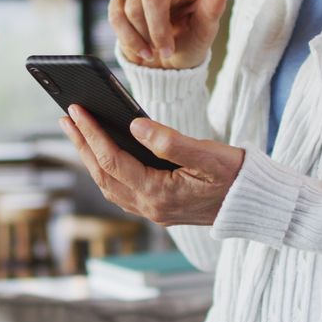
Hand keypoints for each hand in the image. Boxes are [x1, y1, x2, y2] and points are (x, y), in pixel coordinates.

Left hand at [59, 105, 244, 225]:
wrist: (254, 203)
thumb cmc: (236, 176)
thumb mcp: (208, 155)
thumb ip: (170, 141)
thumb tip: (134, 125)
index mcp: (159, 195)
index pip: (113, 161)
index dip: (92, 134)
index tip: (76, 110)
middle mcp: (150, 208)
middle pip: (103, 174)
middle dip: (82, 144)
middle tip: (66, 116)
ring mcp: (152, 211)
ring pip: (108, 184)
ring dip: (90, 157)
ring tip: (78, 131)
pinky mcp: (158, 208)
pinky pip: (120, 190)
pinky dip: (106, 169)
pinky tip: (102, 152)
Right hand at [109, 0, 233, 68]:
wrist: (166, 63)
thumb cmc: (189, 42)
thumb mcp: (205, 30)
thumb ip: (213, 7)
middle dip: (158, 28)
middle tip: (166, 50)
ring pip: (133, 9)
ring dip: (145, 37)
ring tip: (156, 52)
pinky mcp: (119, 3)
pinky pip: (117, 18)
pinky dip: (129, 39)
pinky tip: (142, 50)